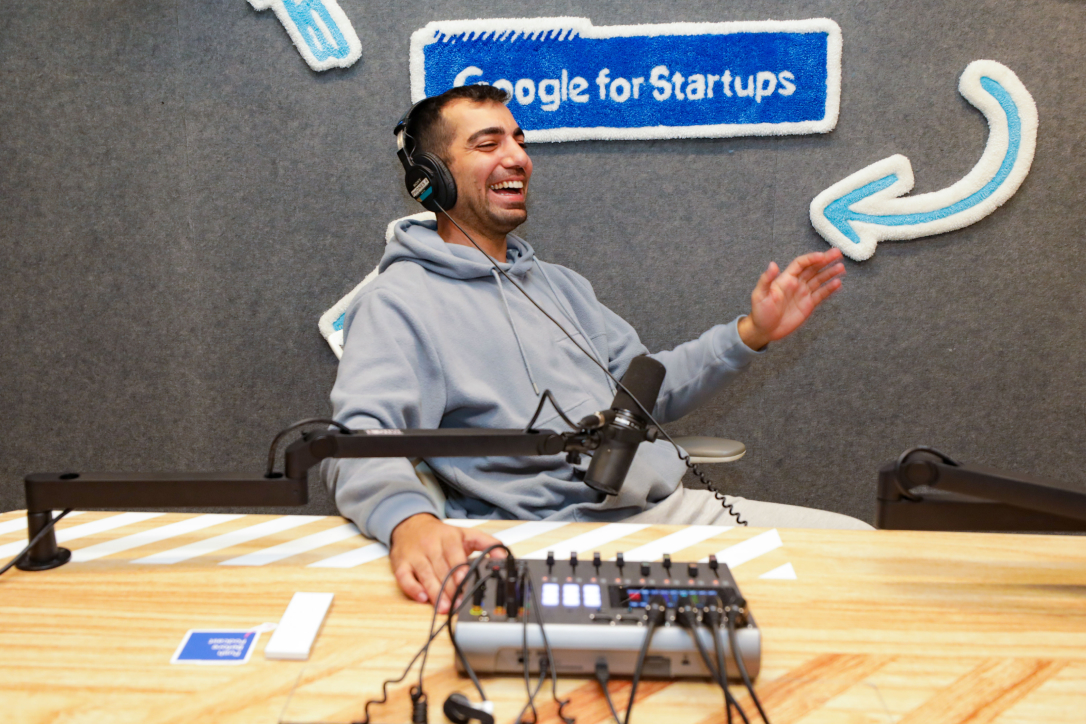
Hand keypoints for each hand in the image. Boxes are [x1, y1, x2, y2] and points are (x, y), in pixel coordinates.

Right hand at [389, 513, 503, 612]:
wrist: (410, 524)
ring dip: (435, 593)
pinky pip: (404, 577)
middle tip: (458, 604)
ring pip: (425, 575)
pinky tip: (422, 598)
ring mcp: (415, 555)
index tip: (464, 581)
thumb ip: (487, 544)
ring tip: (444, 607)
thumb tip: (504, 556)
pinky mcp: (401, 564)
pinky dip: (412, 588)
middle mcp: (431, 545)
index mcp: (448, 537)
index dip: (459, 569)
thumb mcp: (466, 534)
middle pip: (441, 568)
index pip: (454, 554)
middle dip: (450, 588)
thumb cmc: (441, 534)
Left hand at [738, 248, 844, 349]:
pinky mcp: (808, 305)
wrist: (764, 330)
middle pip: (813, 268)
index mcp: (785, 279)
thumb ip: (766, 280)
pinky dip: (830, 289)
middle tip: (838, 253)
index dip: (811, 258)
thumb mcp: (759, 295)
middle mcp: (796, 284)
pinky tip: (838, 283)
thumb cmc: (760, 312)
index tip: (822, 256)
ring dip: (830, 273)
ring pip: (819, 280)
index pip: (801, 264)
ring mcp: (803, 294)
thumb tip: (773, 264)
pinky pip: (821, 294)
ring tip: (842, 268)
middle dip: (825, 260)